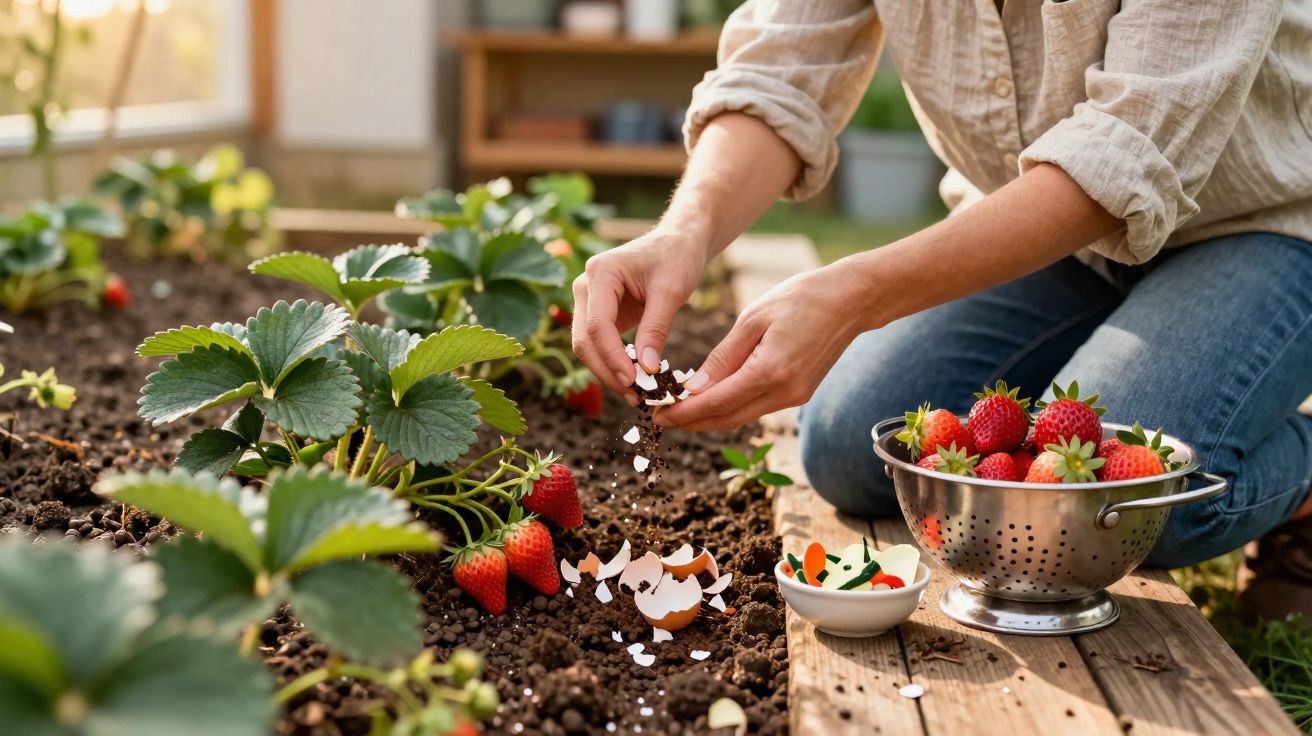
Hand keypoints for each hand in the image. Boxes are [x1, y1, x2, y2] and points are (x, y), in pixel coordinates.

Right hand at [571, 227, 707, 400]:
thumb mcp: (671, 291)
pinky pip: (599, 345)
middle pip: (584, 340)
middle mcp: (586, 286)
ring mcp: (589, 301)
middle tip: (635, 396)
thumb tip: (647, 370)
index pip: (598, 325)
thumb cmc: (676, 257)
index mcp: (601, 273)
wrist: (677, 242)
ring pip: (587, 346)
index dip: (613, 358)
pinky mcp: (599, 313)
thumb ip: (656, 329)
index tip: (634, 382)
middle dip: (607, 371)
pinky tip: (635, 381)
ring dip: (608, 373)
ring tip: (637, 394)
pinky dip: (614, 365)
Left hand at [655, 264, 871, 429]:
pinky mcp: (799, 393)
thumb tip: (694, 388)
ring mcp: (795, 396)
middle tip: (661, 419)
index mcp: (771, 371)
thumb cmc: (801, 298)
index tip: (658, 415)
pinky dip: (731, 407)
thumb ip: (723, 356)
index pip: (717, 403)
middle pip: (728, 419)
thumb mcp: (754, 318)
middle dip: (692, 422)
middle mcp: (784, 392)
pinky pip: (757, 407)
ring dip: (710, 417)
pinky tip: (712, 398)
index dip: (685, 413)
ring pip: (742, 416)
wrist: (851, 299)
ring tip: (680, 410)